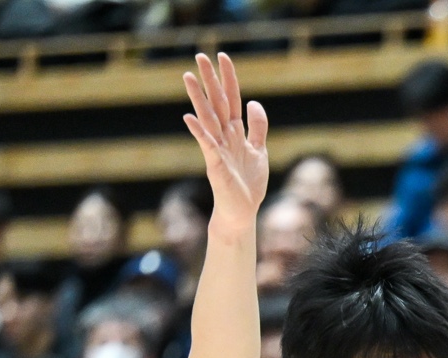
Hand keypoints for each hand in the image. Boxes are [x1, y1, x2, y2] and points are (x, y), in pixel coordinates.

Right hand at [182, 52, 268, 220]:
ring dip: (198, 98)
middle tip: (200, 56)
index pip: (231, 98)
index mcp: (235, 131)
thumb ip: (257, 127)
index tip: (222, 56)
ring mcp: (218, 148)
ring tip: (188, 76)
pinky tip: (190, 118)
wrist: (242, 210)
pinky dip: (199, 132)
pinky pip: (207, 145)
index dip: (228, 78)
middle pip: (216, 102)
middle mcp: (224, 136)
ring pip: (208, 118)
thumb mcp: (259, 150)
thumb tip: (253, 102)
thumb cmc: (248, 182)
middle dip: (209, 79)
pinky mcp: (215, 164)